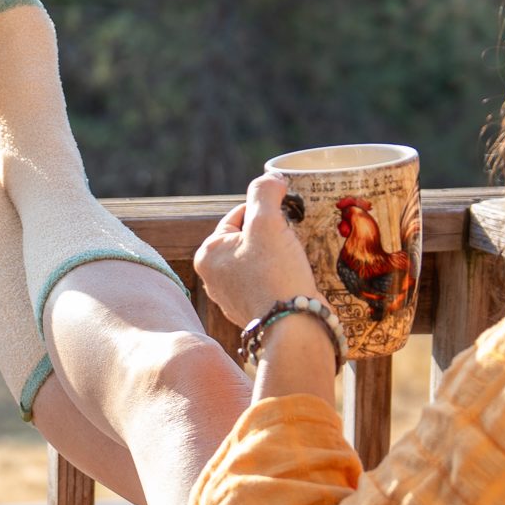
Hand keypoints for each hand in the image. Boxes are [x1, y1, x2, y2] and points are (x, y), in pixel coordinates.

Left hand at [193, 173, 321, 329]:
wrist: (293, 327)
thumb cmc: (276, 273)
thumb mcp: (267, 222)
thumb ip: (265, 192)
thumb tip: (271, 177)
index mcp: (207, 254)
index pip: (239, 214)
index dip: (267, 211)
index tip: (286, 219)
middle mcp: (213, 279)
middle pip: (250, 238)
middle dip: (274, 235)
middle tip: (292, 240)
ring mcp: (233, 299)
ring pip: (262, 261)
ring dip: (281, 256)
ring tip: (296, 260)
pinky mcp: (255, 313)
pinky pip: (270, 282)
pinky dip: (284, 277)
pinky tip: (297, 279)